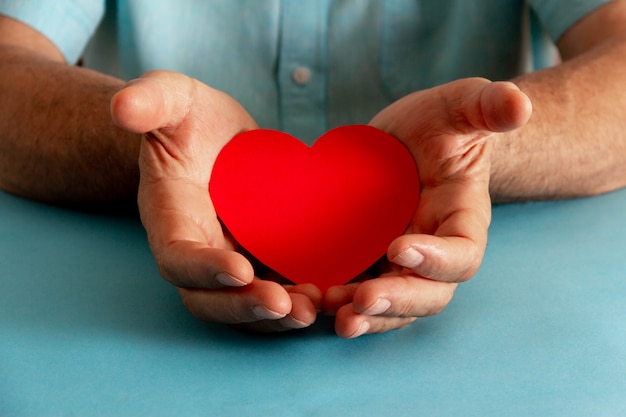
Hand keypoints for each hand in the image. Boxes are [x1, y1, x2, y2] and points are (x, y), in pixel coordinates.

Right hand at [111, 70, 321, 331]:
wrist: (214, 136)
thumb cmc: (189, 118)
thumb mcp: (172, 97)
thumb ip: (150, 98)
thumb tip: (122, 106)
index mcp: (169, 216)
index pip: (176, 256)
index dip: (203, 269)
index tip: (241, 269)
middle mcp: (196, 248)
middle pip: (207, 298)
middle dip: (244, 308)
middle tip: (285, 306)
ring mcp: (228, 258)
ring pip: (242, 305)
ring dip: (275, 317)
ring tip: (312, 309)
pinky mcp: (260, 258)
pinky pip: (273, 291)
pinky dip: (296, 301)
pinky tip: (328, 296)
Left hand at [324, 78, 531, 336]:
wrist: (414, 141)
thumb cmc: (443, 125)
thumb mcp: (461, 106)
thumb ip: (487, 106)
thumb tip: (518, 104)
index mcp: (463, 219)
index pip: (463, 253)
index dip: (437, 260)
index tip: (398, 247)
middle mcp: (435, 252)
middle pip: (429, 295)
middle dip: (398, 302)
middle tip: (363, 301)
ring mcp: (401, 264)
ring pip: (393, 306)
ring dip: (365, 315)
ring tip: (328, 309)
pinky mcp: (370, 262)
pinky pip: (359, 294)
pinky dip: (338, 302)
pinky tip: (308, 299)